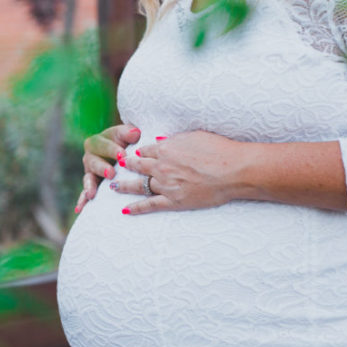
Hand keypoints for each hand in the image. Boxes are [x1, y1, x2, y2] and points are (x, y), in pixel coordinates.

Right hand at [75, 124, 141, 212]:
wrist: (123, 151)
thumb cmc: (126, 141)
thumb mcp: (127, 134)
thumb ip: (129, 133)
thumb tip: (135, 133)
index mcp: (97, 141)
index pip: (104, 144)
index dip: (113, 150)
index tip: (123, 155)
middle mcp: (90, 156)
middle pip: (94, 162)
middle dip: (102, 168)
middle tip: (111, 173)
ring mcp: (89, 172)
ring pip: (88, 178)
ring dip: (90, 186)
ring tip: (92, 194)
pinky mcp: (91, 185)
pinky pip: (85, 193)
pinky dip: (82, 200)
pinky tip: (79, 209)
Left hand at [114, 130, 245, 214]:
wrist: (233, 171)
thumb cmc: (219, 150)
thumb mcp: (195, 136)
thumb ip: (175, 139)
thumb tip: (159, 139)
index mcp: (166, 148)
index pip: (146, 150)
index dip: (140, 152)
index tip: (134, 153)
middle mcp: (162, 166)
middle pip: (138, 166)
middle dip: (126, 166)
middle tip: (117, 166)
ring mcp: (166, 185)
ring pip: (139, 185)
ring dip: (124, 186)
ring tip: (113, 187)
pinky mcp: (173, 201)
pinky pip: (149, 205)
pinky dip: (136, 208)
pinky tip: (125, 210)